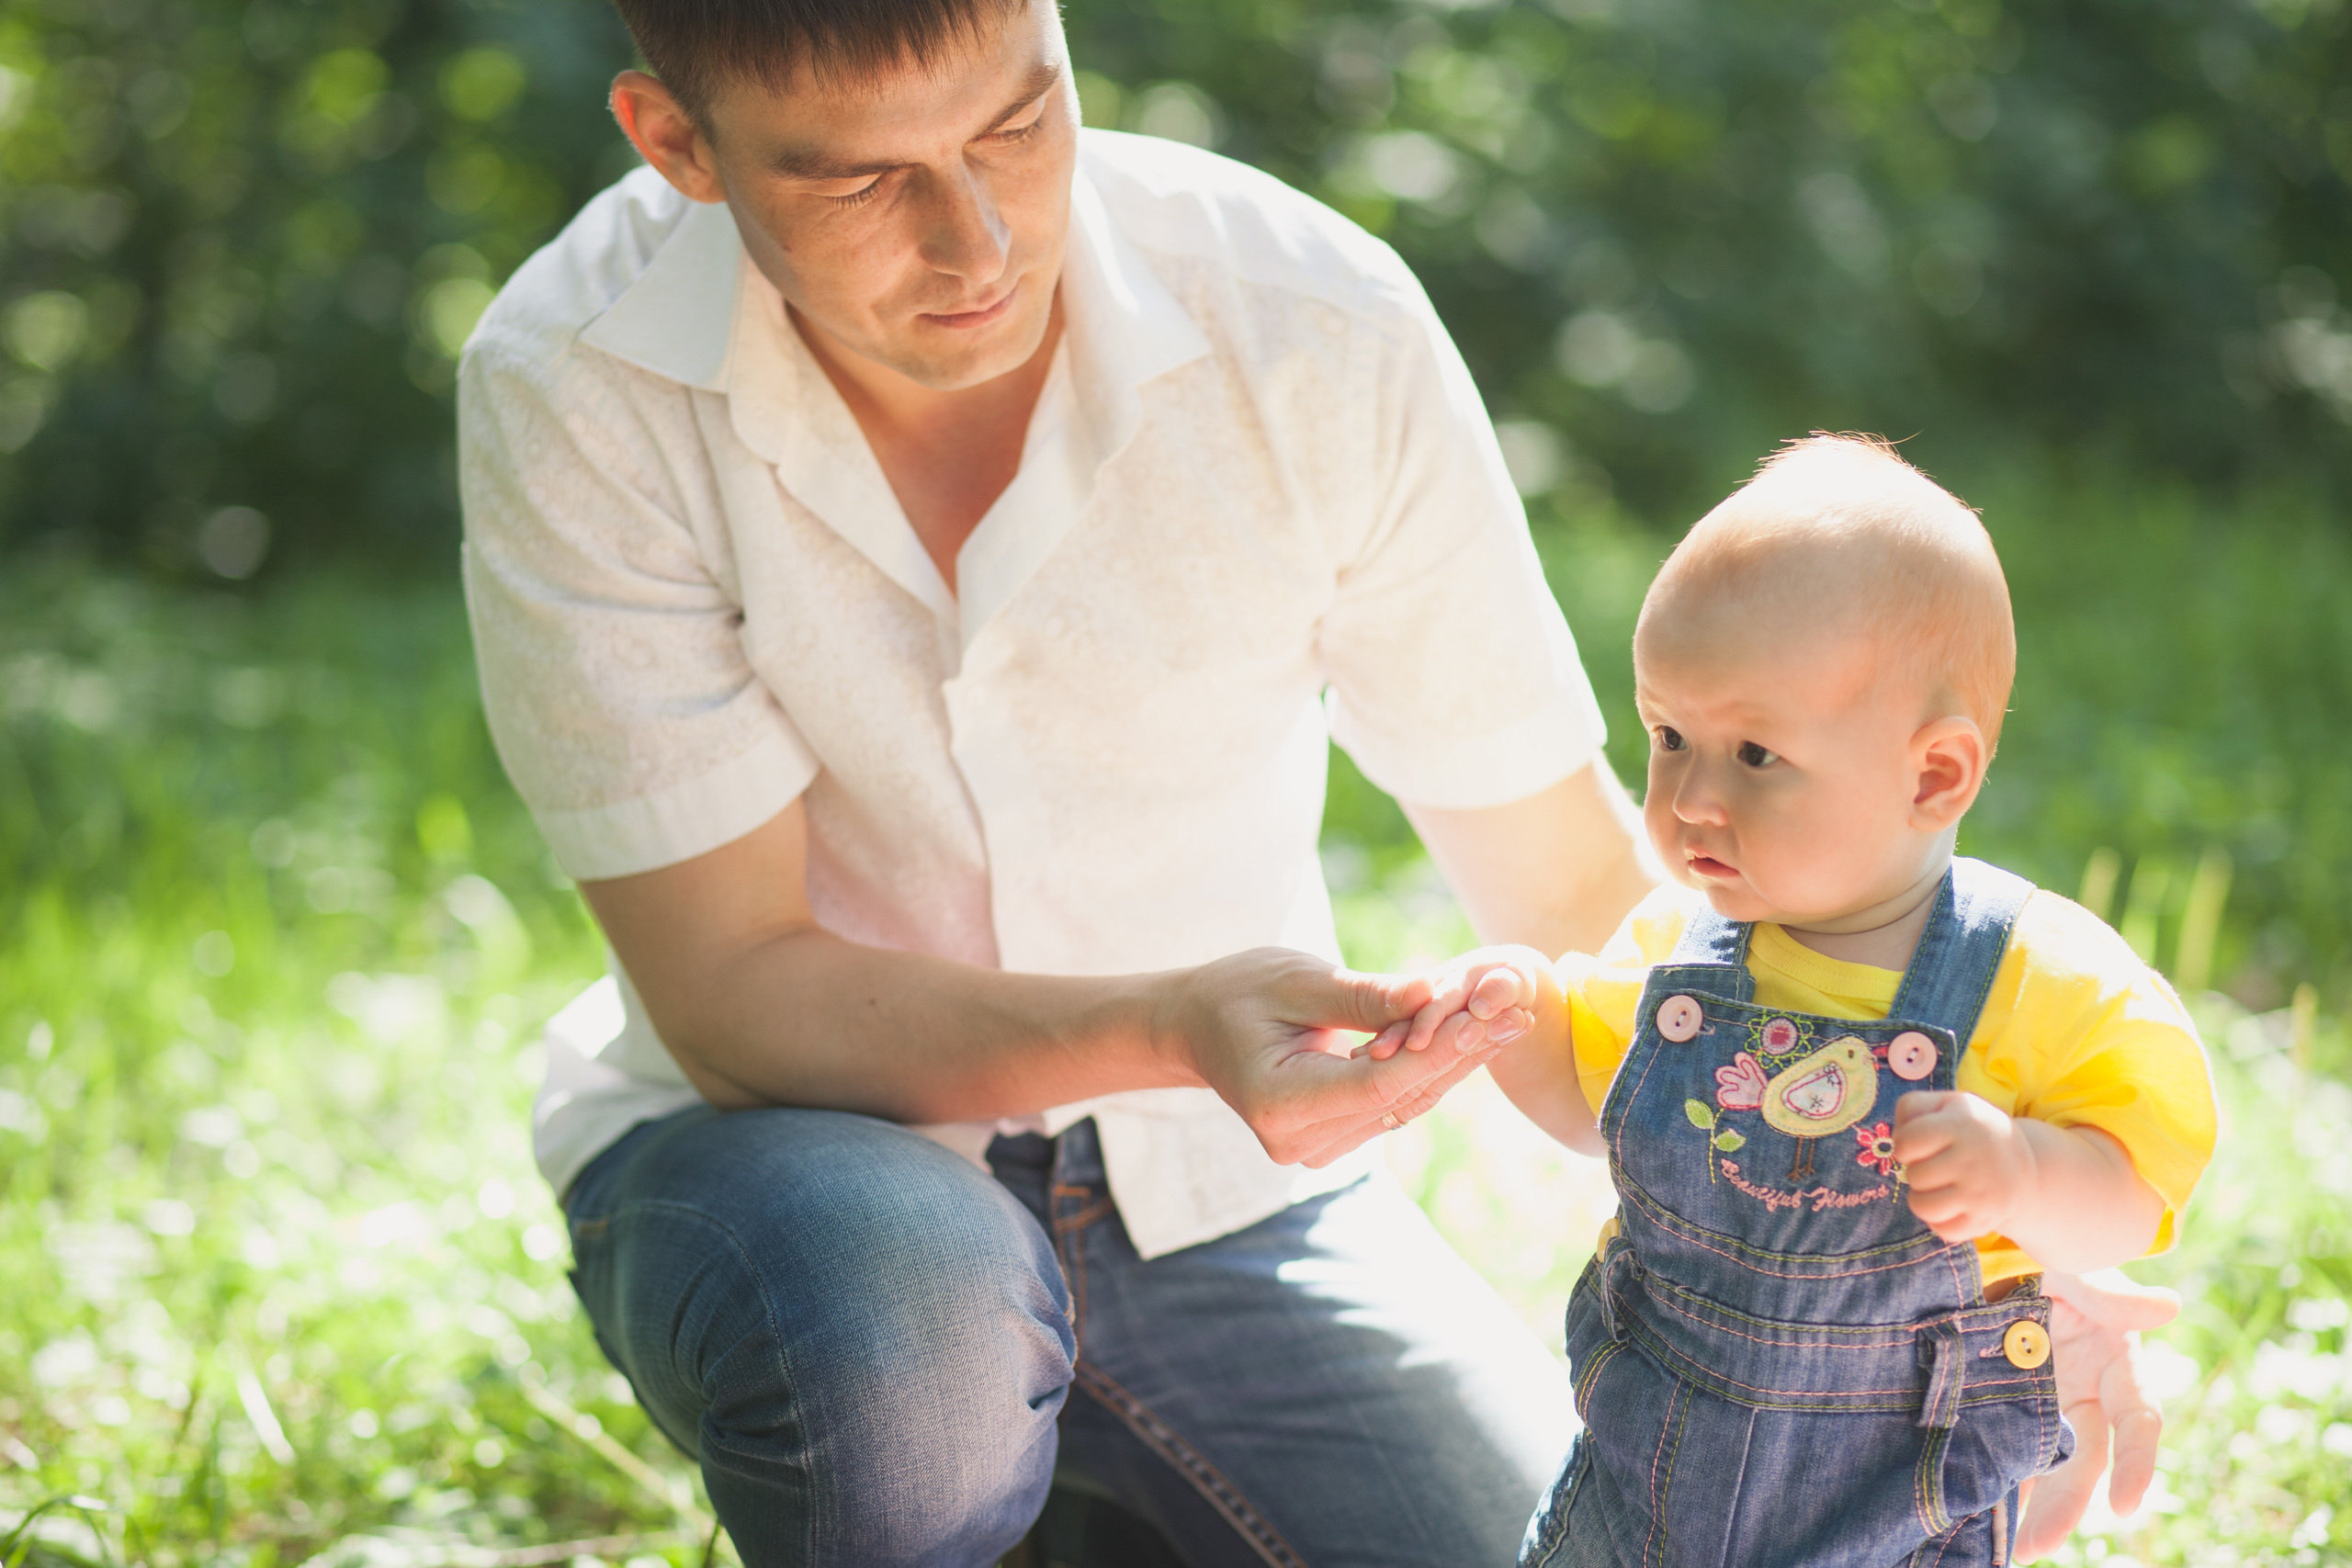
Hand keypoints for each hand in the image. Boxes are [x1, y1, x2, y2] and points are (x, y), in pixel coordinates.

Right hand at [1159, 947, 1513, 1168]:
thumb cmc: (1236, 993)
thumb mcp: (1294, 980)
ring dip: (1456, 1062)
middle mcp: (1298, 1141)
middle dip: (1461, 1052)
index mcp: (1280, 1105)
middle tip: (1518, 1011)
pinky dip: (1430, 1069)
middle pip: (1400, 1097)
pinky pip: (1393, 1104)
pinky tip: (1474, 1038)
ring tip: (1509, 1021)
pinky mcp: (1332, 1140)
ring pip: (1404, 1104)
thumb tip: (1432, 993)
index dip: (1437, 1051)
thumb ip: (1362, 995)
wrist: (1196, 1028)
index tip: (1487, 1017)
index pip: (1378, 1083)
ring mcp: (1315, 1149)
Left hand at [1892, 1089, 2032, 1242]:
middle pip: (1914, 1176)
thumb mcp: (1948, 1103)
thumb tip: (1899, 1138)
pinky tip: (1952, 1205)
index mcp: (1962, 1124)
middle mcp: (1974, 1159)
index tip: (1919, 1144)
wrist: (2021, 1165)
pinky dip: (1941, 1221)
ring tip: (1939, 1187)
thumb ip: (1913, 1107)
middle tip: (1937, 1166)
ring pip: (1923, 1207)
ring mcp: (1981, 1193)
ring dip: (1923, 1198)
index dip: (1904, 1145)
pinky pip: (1943, 1230)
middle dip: (1917, 1171)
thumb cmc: (1972, 1130)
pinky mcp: (1985, 1220)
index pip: (1907, 1142)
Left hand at [2012, 1269, 2179, 1560]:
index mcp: (2120, 1366)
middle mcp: (2087, 1396)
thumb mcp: (2077, 1266)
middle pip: (2084, 1460)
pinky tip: (1972, 1510)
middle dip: (2067, 1505)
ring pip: (2045, 1465)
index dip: (2137, 1464)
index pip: (2139, 1423)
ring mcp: (2047, 1403)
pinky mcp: (2006, 1403)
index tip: (2124, 1505)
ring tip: (2010, 1549)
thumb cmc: (2051, 1253)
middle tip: (2038, 1544)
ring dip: (2029, 1507)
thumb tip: (2169, 1305)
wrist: (1997, 1244)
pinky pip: (2004, 1446)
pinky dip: (1993, 1478)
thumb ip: (2111, 1294)